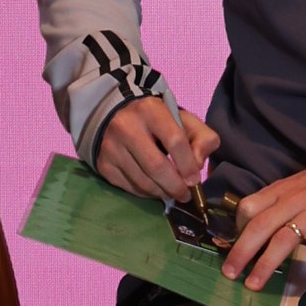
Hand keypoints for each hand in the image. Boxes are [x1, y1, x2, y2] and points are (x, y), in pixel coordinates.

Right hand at [96, 98, 219, 202]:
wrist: (114, 115)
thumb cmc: (157, 120)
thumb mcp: (184, 119)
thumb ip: (202, 138)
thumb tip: (197, 166)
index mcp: (151, 110)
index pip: (174, 141)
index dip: (187, 165)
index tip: (194, 180)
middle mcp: (126, 126)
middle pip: (156, 166)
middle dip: (175, 186)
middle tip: (185, 195)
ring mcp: (111, 146)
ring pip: (141, 181)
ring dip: (161, 193)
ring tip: (171, 193)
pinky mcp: (103, 164)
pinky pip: (128, 187)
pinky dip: (145, 193)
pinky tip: (154, 189)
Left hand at [222, 151, 305, 290]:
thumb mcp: (293, 184)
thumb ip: (274, 201)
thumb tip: (252, 223)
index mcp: (281, 192)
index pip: (249, 208)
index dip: (236, 230)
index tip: (230, 248)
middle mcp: (295, 202)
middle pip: (262, 226)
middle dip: (242, 251)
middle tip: (229, 274)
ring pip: (286, 237)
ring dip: (268, 262)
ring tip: (255, 283)